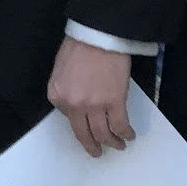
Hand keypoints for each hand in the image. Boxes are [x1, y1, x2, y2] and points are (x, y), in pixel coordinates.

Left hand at [47, 38, 135, 158]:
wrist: (98, 34)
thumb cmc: (80, 45)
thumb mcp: (61, 68)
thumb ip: (65, 88)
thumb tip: (76, 102)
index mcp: (57, 95)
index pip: (66, 117)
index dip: (79, 120)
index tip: (86, 123)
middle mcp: (73, 105)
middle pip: (83, 133)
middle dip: (92, 146)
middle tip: (97, 151)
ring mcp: (94, 106)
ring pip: (103, 134)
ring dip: (112, 143)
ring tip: (118, 145)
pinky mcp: (115, 102)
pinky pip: (120, 126)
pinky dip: (125, 134)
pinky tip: (129, 135)